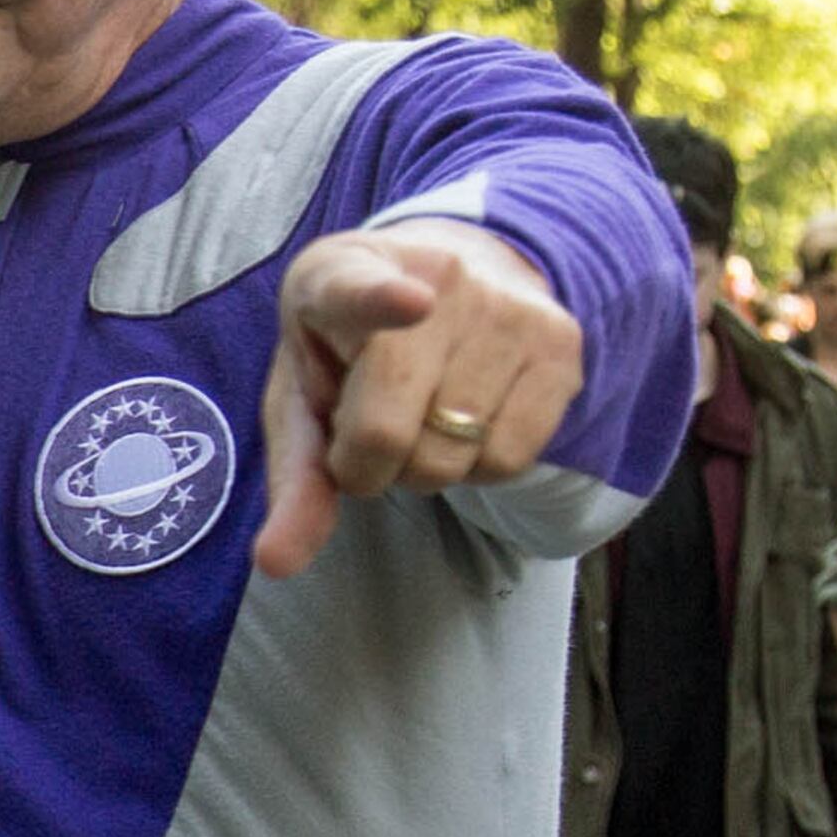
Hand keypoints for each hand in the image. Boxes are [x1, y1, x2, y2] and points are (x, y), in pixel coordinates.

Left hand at [254, 221, 582, 579]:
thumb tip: (277, 563)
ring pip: (452, 455)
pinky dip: (477, 468)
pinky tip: (465, 423)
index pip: (360, 290)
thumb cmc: (348, 357)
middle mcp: (435, 275)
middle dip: (366, 463)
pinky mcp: (560, 343)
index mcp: (341, 273)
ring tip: (420, 415)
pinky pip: (509, 459)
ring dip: (424, 467)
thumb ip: (294, 479)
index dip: (382, 301)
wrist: (436, 284)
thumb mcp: (302, 402)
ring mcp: (506, 307)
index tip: (413, 303)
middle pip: (388, 430)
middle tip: (368, 424)